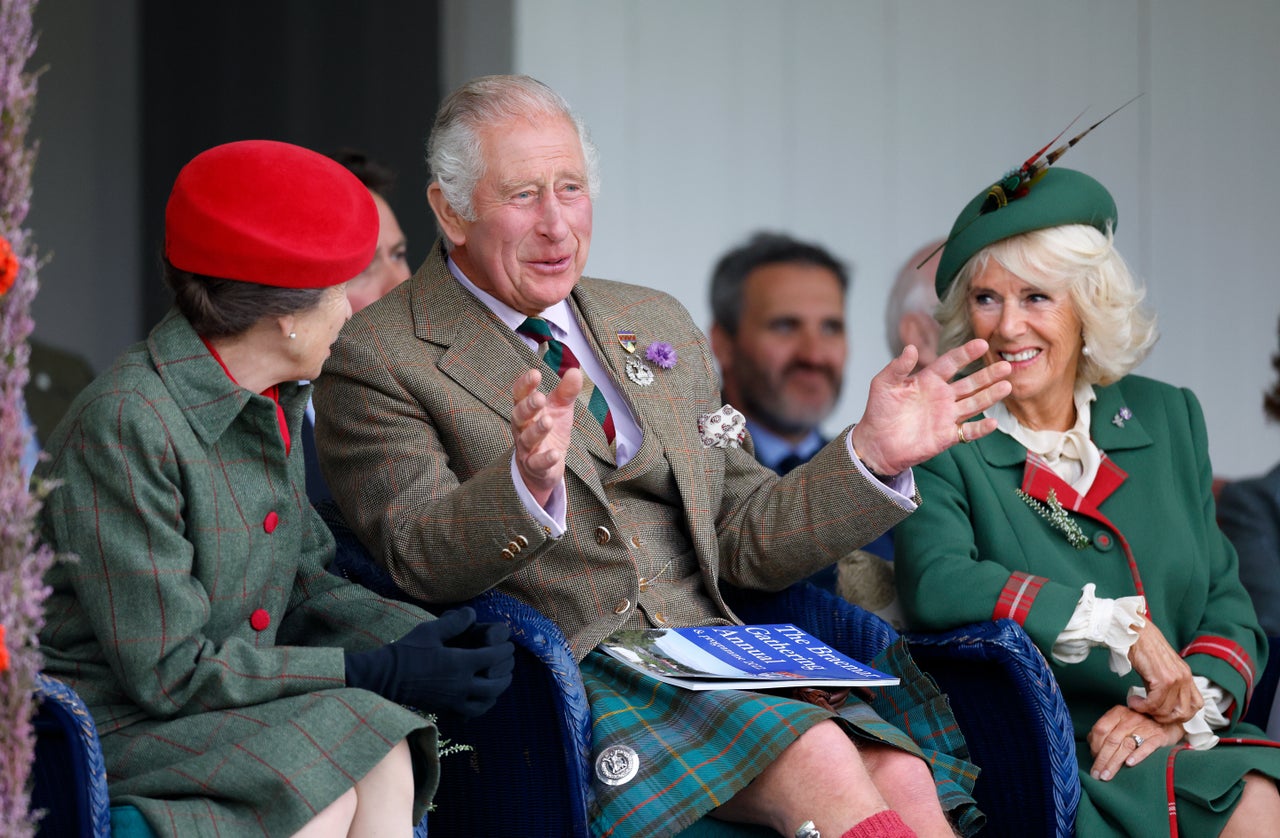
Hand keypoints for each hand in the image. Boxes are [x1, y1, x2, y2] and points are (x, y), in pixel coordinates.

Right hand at [344, 607, 515, 717]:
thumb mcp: (430, 630)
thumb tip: (473, 613)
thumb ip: (455, 622)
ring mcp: (453, 700)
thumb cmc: (407, 651)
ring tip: (499, 682)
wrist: (384, 677)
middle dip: (506, 673)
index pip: (492, 658)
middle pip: (495, 684)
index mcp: (459, 664)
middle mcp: (460, 685)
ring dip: (497, 692)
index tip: (508, 644)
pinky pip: (470, 713)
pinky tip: (482, 699)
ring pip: (485, 703)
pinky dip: (481, 706)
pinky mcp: (445, 709)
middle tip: (509, 663)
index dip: (504, 650)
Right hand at [512, 367, 580, 505]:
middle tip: (540, 398)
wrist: (544, 466)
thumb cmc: (550, 431)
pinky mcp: (534, 466)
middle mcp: (522, 428)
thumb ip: (566, 391)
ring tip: (548, 421)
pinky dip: (545, 459)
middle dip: (528, 406)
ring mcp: (527, 448)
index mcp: (526, 410)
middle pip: (519, 416)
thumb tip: (575, 371)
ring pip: (527, 438)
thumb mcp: (560, 409)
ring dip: (537, 430)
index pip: (520, 395)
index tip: (535, 374)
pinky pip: (537, 463)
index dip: (525, 385)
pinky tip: (555, 453)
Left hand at [850, 339, 1011, 474]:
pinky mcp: (947, 436)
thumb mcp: (884, 384)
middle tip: (1006, 365)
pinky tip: (993, 421)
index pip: (951, 363)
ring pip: (974, 403)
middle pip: (970, 382)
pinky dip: (981, 428)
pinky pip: (968, 431)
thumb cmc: (879, 411)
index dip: (966, 353)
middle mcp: (942, 396)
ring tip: (1007, 385)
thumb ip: (898, 366)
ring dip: (991, 395)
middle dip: (988, 374)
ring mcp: (946, 416)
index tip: (982, 343)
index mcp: (928, 380)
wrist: (875, 443)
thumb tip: (910, 348)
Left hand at [1087, 704, 1182, 780]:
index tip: (1093, 760)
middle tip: (1097, 774)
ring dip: (1114, 762)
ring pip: (1126, 745)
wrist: (1166, 723)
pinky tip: (1129, 764)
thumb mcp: (1120, 724)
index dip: (1094, 746)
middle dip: (1102, 759)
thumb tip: (1092, 747)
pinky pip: (1147, 746)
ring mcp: (1145, 727)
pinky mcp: (1159, 736)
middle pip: (1112, 740)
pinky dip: (1138, 755)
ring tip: (1107, 775)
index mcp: (1117, 713)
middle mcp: (1130, 718)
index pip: (1100, 729)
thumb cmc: (1138, 726)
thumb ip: (1106, 732)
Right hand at [1127, 620, 1202, 723]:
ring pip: (1167, 710)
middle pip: (1184, 712)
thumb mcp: (1160, 670)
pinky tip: (1134, 701)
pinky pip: (1154, 703)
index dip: (1182, 715)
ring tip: (1137, 705)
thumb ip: (1165, 687)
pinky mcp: (1162, 678)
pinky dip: (1142, 706)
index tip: (1164, 714)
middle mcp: (1185, 678)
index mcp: (1186, 676)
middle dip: (1165, 718)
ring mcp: (1175, 679)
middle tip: (1150, 713)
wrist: (1136, 633)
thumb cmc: (1144, 648)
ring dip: (1149, 712)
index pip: (1196, 705)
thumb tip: (1159, 706)